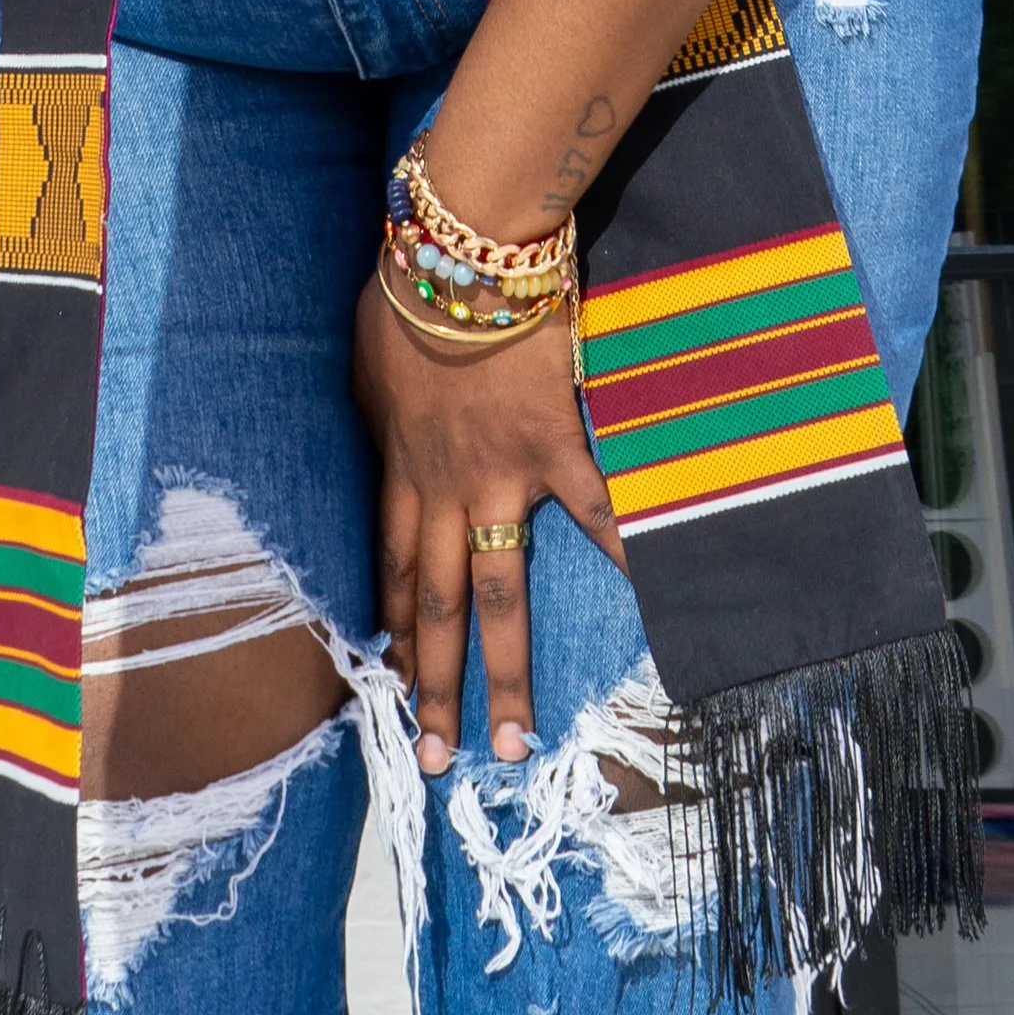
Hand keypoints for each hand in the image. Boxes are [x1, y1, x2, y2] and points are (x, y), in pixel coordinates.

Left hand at [353, 269, 625, 773]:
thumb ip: (375, 402)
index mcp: (398, 469)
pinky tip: (650, 607)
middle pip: (433, 608)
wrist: (458, 254)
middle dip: (436, 689)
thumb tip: (376, 417)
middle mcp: (443, 492)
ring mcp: (500, 478)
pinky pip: (595, 512)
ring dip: (507, 672)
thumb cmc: (403, 290)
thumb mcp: (363, 357)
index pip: (389, 572)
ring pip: (497, 595)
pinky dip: (623, 557)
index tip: (388, 687)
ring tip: (521, 739)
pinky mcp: (554, 448)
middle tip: (440, 760)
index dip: (389, 631)